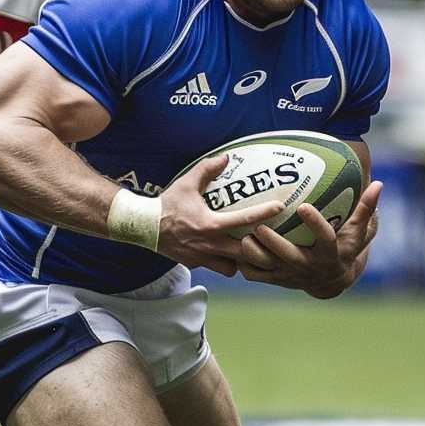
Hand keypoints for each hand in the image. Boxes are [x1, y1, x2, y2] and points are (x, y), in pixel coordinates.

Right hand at [156, 154, 283, 276]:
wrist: (144, 226)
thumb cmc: (167, 204)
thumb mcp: (187, 183)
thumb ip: (207, 169)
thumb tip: (226, 157)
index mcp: (211, 224)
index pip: (245, 220)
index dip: (265, 213)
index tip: (280, 208)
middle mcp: (210, 244)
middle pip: (246, 254)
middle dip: (260, 249)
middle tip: (269, 240)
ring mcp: (202, 258)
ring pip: (233, 268)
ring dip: (242, 261)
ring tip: (248, 251)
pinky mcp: (195, 264)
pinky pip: (216, 268)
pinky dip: (224, 263)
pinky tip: (226, 254)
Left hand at [238, 180, 382, 298]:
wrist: (330, 280)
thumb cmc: (344, 247)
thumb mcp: (359, 231)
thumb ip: (365, 208)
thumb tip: (378, 183)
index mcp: (329, 254)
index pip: (324, 239)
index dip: (315, 224)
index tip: (303, 206)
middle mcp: (307, 267)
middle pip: (288, 256)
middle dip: (272, 242)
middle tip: (258, 222)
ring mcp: (289, 276)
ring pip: (267, 267)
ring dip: (252, 253)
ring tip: (240, 234)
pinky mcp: (274, 280)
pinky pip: (254, 274)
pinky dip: (242, 264)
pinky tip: (231, 245)